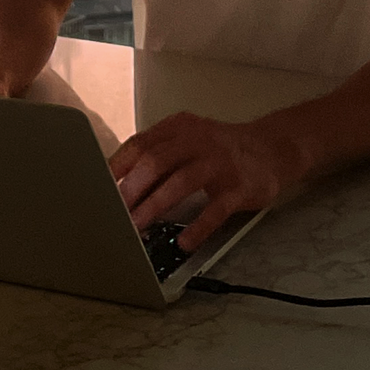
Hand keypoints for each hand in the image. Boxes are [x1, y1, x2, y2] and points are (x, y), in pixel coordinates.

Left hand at [109, 112, 304, 252]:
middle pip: (157, 160)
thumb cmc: (221, 149)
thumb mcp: (188, 140)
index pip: (140, 143)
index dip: (117, 166)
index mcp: (180, 128)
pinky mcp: (241, 186)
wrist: (273, 148)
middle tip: (113, 212)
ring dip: (155, 206)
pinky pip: (216, 209)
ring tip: (137, 228)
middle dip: (131, 188)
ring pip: (182, 182)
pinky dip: (198, 227)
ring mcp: (221, 162)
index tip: (97, 188)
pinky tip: (184, 241)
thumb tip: (119, 185)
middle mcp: (198, 140)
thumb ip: (158, 155)